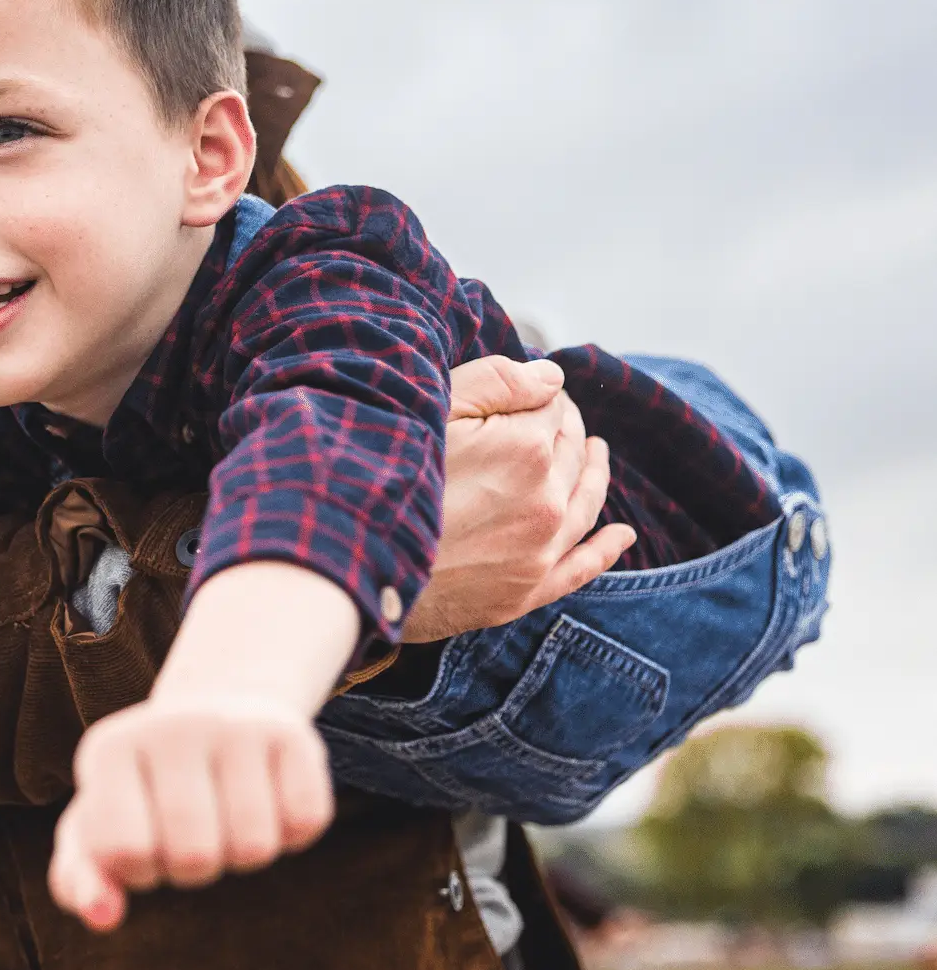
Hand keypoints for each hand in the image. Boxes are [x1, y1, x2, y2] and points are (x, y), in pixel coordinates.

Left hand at [47, 694, 333, 931]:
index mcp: (109, 751)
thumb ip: (81, 878)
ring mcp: (234, 724)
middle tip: (189, 829)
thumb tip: (103, 917)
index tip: (142, 841)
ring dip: (242, 854)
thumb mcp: (98, 829)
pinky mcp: (292, 732)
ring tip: (225, 814)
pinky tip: (268, 799)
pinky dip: (291, 833)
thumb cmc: (146, 792)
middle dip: (193, 867)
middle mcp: (170, 727)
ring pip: (253, 847)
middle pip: (194, 856)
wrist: (213, 712)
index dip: (139, 869)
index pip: (124, 853)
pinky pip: (305, 822)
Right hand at [401, 357, 636, 641]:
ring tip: (597, 454)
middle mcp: (546, 501)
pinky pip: (582, 568)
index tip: (524, 392)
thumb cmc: (382, 476)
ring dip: (596, 474)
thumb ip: (497, 381)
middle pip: (572, 452)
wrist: (349, 563)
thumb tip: (554, 377)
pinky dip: (606, 550)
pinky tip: (621, 536)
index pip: (551, 406)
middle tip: (552, 416)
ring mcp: (540, 551)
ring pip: (587, 503)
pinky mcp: (525, 592)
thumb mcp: (430, 409)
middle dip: (567, 429)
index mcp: (525, 448)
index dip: (539, 394)